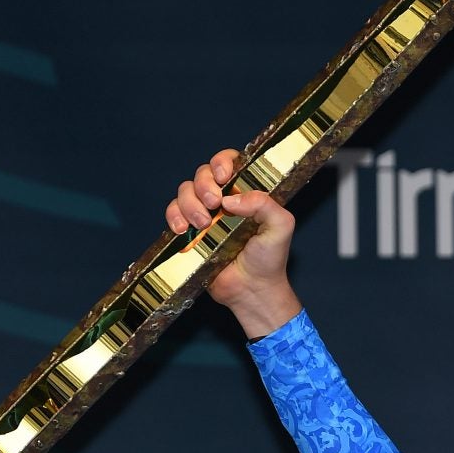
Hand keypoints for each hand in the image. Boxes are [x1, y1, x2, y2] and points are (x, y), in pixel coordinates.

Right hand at [164, 149, 301, 339]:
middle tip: (213, 204)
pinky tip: (183, 230)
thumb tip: (231, 199)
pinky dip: (174, 216)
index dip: (222, 161)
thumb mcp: (280, 227)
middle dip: (204, 184)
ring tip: (203, 224)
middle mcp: (224, 200)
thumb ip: (265, 204)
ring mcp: (205, 215)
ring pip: (185, 191)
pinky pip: (173, 213)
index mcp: (246, 193)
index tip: (223, 175)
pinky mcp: (190, 232)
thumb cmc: (269, 259)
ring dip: (189, 203)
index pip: (231, 163)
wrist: (251, 291)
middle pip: (203, 173)